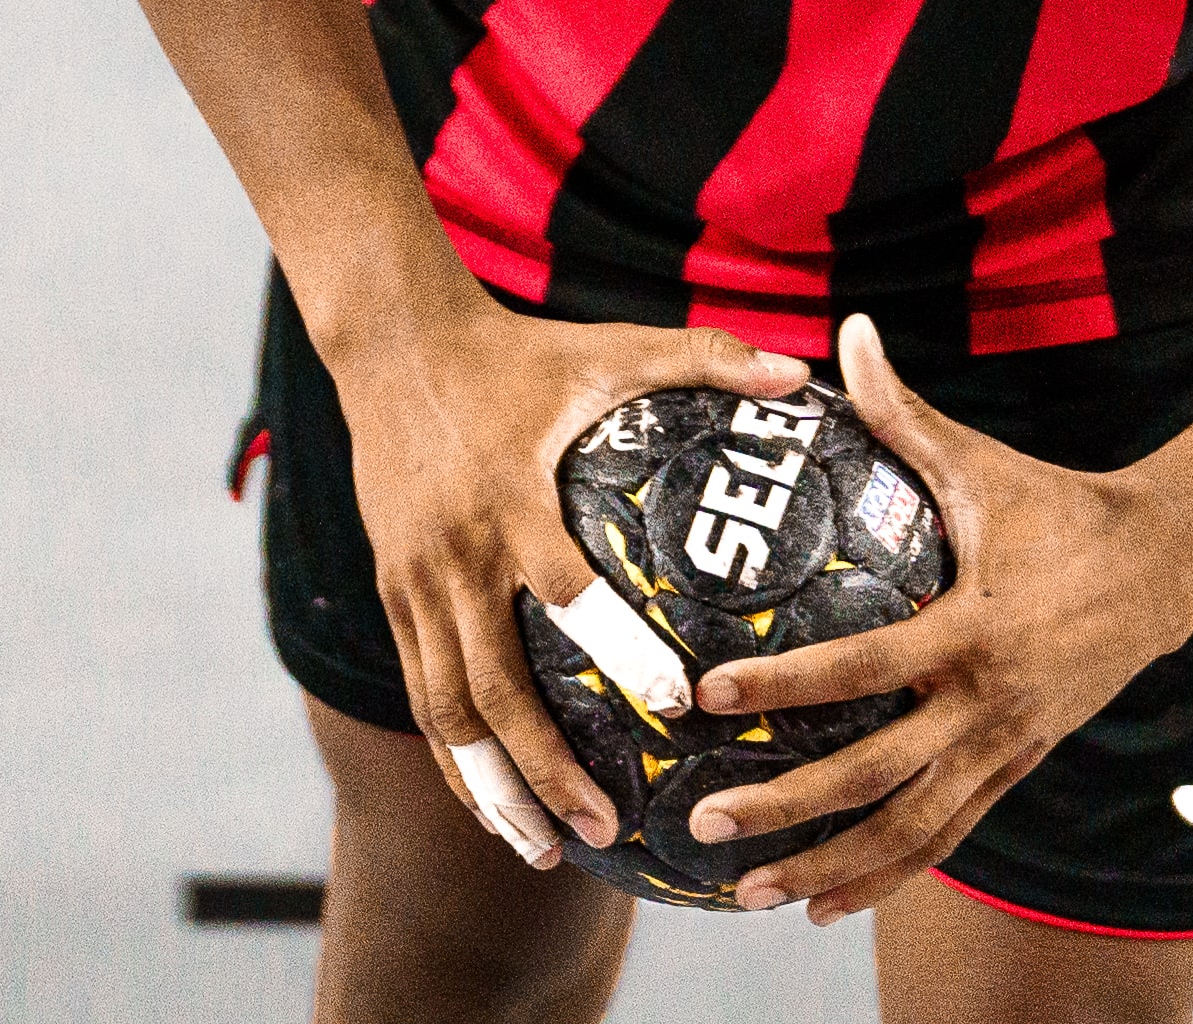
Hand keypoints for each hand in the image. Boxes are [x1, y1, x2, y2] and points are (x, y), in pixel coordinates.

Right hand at [336, 279, 809, 862]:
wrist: (394, 342)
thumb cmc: (520, 348)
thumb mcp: (611, 345)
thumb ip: (706, 355)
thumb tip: (801, 368)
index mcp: (510, 495)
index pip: (565, 588)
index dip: (618, 648)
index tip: (677, 702)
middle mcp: (455, 552)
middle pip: (492, 687)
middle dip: (545, 771)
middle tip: (607, 827)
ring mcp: (414, 581)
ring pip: (446, 712)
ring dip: (491, 790)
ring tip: (544, 851)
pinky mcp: (391, 593)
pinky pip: (421, 693)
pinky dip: (454, 759)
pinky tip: (494, 804)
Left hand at [684, 312, 1192, 921]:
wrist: (1164, 569)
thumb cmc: (1059, 507)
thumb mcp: (981, 462)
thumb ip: (904, 409)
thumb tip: (848, 330)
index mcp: (972, 627)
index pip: (861, 667)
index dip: (783, 685)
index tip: (708, 695)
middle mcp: (986, 704)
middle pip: (873, 775)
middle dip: (784, 804)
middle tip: (702, 818)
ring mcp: (1004, 747)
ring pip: (907, 828)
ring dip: (827, 864)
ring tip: (749, 895)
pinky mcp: (1016, 769)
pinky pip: (945, 838)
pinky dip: (885, 876)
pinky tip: (825, 900)